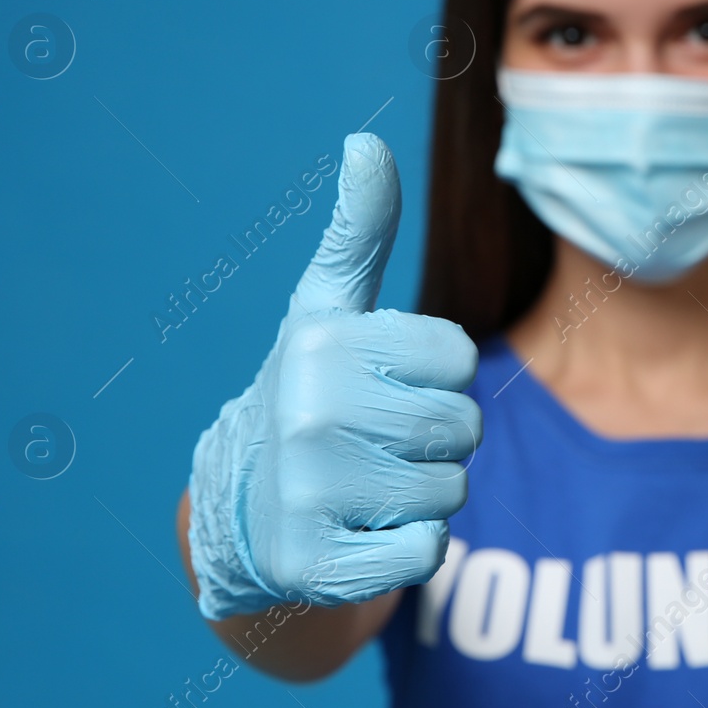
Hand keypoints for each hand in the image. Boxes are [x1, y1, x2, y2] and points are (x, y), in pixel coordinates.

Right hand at [186, 134, 480, 619]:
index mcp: (322, 342)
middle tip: (379, 441)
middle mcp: (308, 412)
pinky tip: (358, 533)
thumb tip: (365, 140)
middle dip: (437, 438)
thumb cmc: (313, 393)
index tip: (384, 381)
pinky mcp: (316, 566)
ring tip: (365, 485)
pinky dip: (408, 551)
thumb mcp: (328, 309)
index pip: (459, 359)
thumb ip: (358, 232)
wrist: (244, 509)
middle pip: (463, 427)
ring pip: (451, 492)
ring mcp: (308, 493)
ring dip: (424, 495)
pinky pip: (426, 557)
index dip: (436, 376)